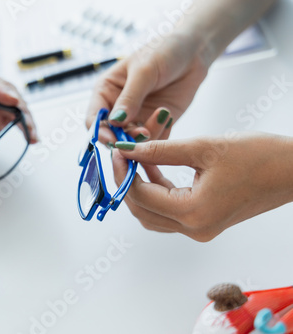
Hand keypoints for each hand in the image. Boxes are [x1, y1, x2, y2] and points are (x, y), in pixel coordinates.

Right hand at [87, 32, 208, 143]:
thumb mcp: (144, 71)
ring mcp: (136, 117)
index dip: (100, 132)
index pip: (93, 119)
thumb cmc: (163, 51)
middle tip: (143, 134)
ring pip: (132, 141)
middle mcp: (117, 108)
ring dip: (146, 137)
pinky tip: (168, 117)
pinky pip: (152, 140)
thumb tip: (114, 121)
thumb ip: (129, 98)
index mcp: (105, 91)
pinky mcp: (154, 123)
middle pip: (111, 135)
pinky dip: (160, 135)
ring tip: (162, 118)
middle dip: (125, 139)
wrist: (193, 52)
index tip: (112, 139)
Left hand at [113, 133, 292, 241]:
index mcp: (194, 213)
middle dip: (127, 183)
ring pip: (153, 214)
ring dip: (141, 189)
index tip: (117, 152)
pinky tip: (154, 169)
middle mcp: (195, 228)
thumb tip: (128, 150)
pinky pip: (170, 212)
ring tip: (137, 160)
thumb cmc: (260, 157)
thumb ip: (160, 150)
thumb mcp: (204, 147)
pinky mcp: (205, 222)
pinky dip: (157, 193)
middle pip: (143, 211)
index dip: (124, 173)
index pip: (141, 197)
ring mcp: (200, 229)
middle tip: (122, 157)